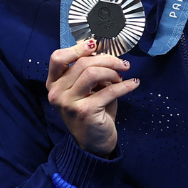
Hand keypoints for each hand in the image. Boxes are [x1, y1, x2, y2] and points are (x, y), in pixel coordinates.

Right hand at [46, 40, 138, 157]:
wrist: (94, 143)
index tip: (96, 45)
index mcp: (54, 83)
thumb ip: (89, 70)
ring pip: (92, 72)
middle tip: (122, 64)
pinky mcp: (84, 112)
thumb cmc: (92, 110)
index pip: (57, 58)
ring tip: (122, 76)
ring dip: (113, 71)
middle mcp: (56, 93)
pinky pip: (109, 90)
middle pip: (81, 63)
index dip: (77, 48)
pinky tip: (134, 84)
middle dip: (107, 60)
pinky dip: (125, 85)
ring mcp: (68, 103)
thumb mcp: (88, 87)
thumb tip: (104, 51)